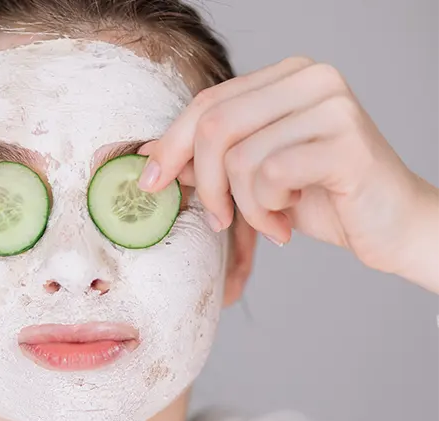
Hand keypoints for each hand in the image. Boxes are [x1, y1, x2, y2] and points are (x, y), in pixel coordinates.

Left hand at [138, 57, 432, 277]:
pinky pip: (270, 175)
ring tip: (268, 220)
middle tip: (217, 219)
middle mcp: (311, 79)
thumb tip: (148, 154)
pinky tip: (287, 221)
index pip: (208, 102)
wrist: (392, 226)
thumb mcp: (254, 173)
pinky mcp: (346, 142)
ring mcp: (332, 106)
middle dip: (205, 182)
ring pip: (239, 157)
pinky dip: (266, 211)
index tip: (150, 182)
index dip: (170, 144)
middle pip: (215, 124)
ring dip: (243, 206)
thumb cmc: (323, 197)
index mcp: (286, 76)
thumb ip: (210, 157)